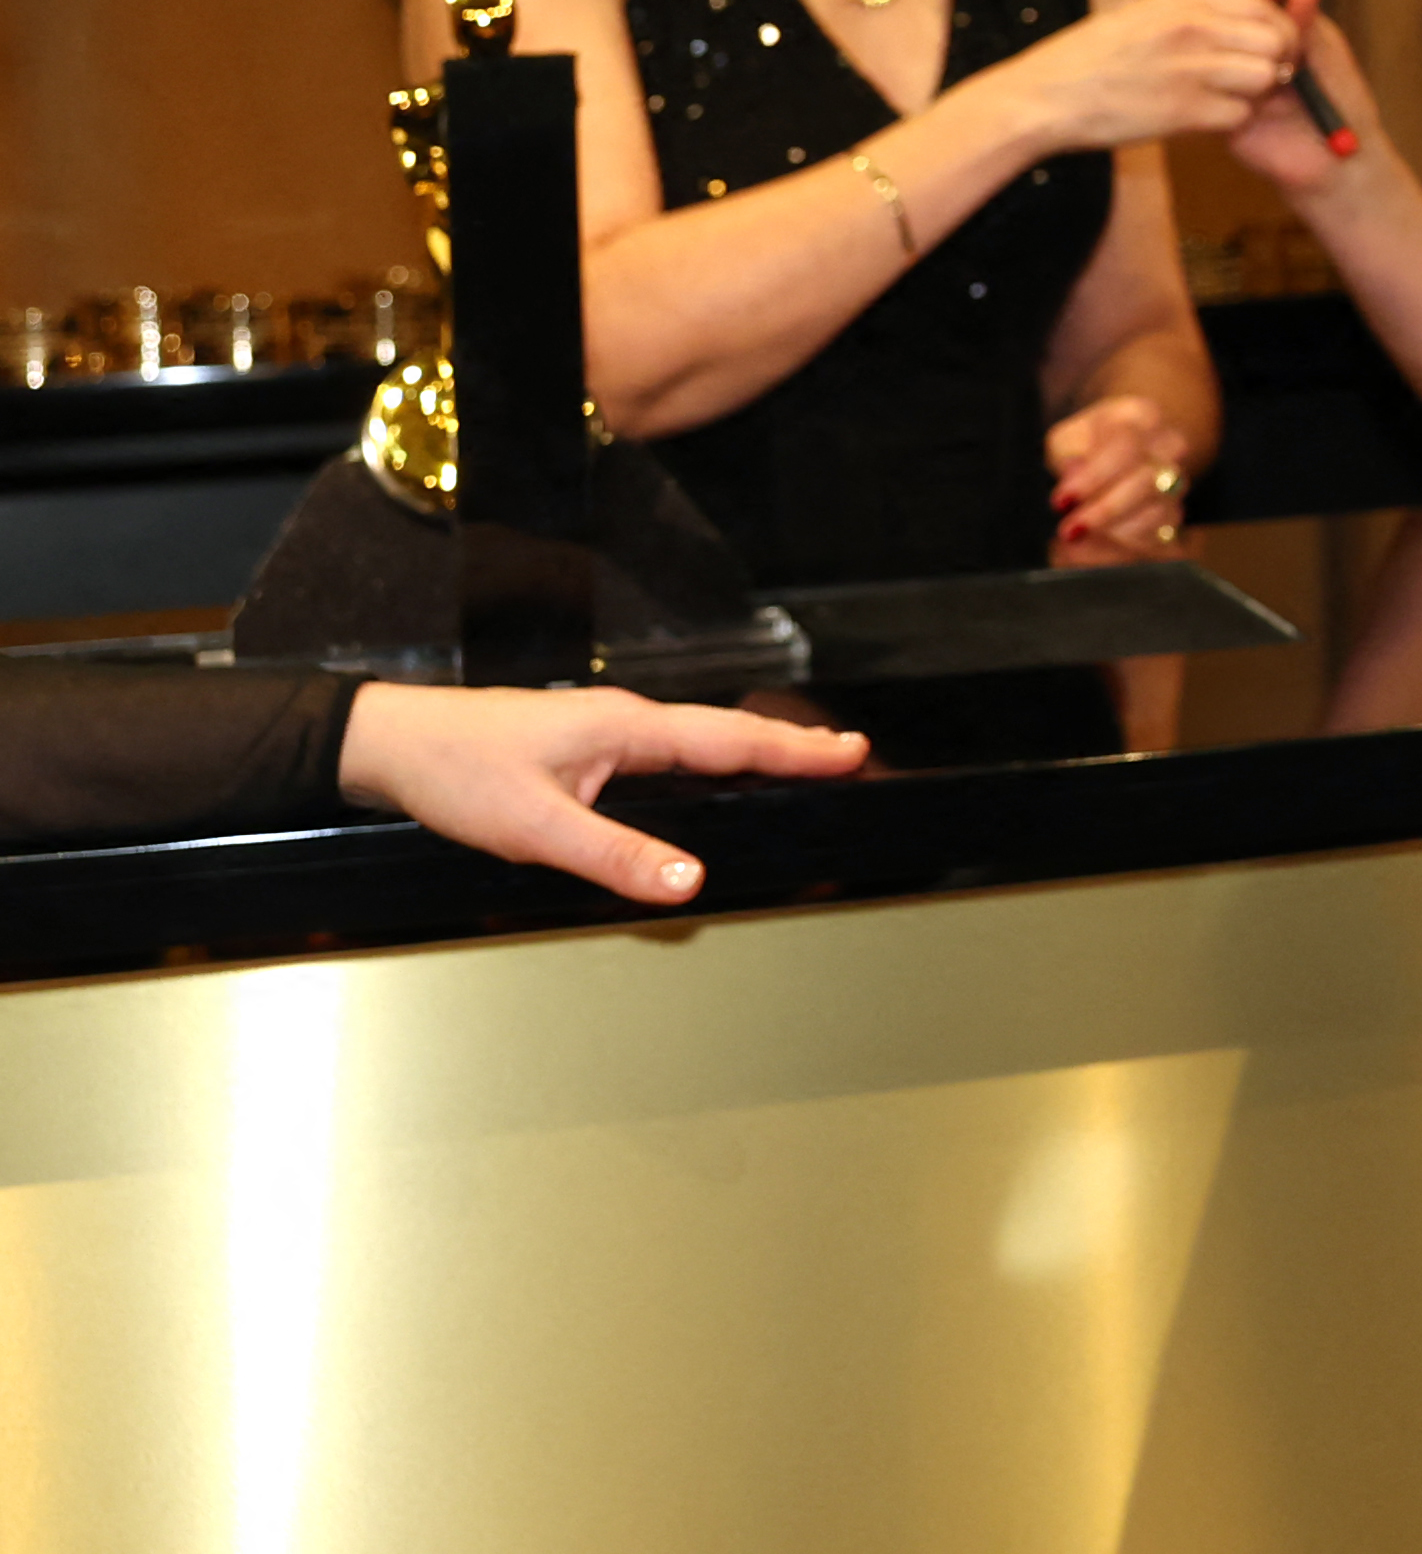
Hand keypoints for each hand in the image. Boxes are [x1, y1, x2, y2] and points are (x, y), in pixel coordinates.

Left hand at [336, 679, 869, 901]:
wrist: (391, 743)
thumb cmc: (454, 770)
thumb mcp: (536, 827)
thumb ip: (616, 855)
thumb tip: (687, 880)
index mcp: (625, 728)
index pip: (730, 740)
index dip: (795, 751)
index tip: (850, 753)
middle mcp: (622, 721)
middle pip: (727, 732)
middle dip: (791, 746)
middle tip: (846, 755)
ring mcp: (603, 730)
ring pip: (697, 740)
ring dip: (751, 750)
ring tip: (795, 762)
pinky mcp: (583, 746)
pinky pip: (667, 751)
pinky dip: (708, 760)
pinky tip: (705, 777)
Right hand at [985, 0, 1293, 158]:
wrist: (1043, 98)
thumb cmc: (1086, 62)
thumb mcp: (1139, 18)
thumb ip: (1187, 15)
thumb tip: (1230, 18)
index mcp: (1181, 1)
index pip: (1259, 3)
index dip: (1271, 27)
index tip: (1263, 47)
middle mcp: (1192, 28)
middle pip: (1276, 38)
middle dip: (1278, 60)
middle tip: (1258, 78)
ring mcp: (1190, 68)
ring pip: (1267, 77)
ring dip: (1256, 94)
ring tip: (1228, 99)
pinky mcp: (1184, 111)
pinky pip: (1240, 115)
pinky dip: (1230, 122)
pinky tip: (1205, 120)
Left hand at [1047, 393, 1196, 558]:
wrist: (1116, 451)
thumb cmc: (1086, 443)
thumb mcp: (1068, 439)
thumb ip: (1068, 454)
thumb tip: (1074, 473)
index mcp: (1142, 416)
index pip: (1126, 445)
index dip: (1094, 477)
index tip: (1062, 500)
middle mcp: (1169, 446)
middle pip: (1148, 480)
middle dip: (1105, 510)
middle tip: (1069, 529)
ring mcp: (1177, 480)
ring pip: (1158, 511)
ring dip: (1115, 531)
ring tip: (1080, 539)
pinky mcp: (1174, 512)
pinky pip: (1160, 535)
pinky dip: (1127, 545)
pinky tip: (1098, 547)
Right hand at [1221, 0, 1385, 195]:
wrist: (1339, 161)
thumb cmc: (1342, 102)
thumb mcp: (1327, 56)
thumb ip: (1308, 23)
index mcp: (1280, 30)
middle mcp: (1252, 51)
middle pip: (1240, 17)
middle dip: (1270, 29)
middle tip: (1295, 54)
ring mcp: (1236, 81)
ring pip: (1227, 53)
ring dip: (1261, 66)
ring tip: (1285, 87)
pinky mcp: (1226, 113)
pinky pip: (1221, 93)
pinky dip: (1246, 96)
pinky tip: (1266, 110)